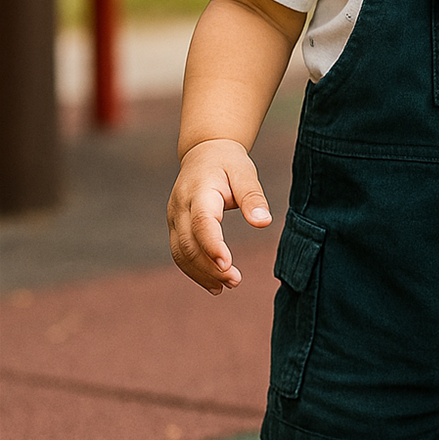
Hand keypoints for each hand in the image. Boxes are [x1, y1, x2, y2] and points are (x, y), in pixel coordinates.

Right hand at [167, 139, 271, 293]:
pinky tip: (214, 285)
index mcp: (199, 191)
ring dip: (202, 274)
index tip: (227, 265)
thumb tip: (263, 223)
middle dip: (210, 267)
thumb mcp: (245, 173)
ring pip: (181, 253)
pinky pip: (180, 253)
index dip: (212, 245)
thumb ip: (253, 198)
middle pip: (190, 243)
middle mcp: (180, 206)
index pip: (202, 222)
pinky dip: (194, 271)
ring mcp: (174, 218)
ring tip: (227, 286)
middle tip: (236, 281)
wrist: (204, 152)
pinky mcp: (175, 227)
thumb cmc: (229, 163)